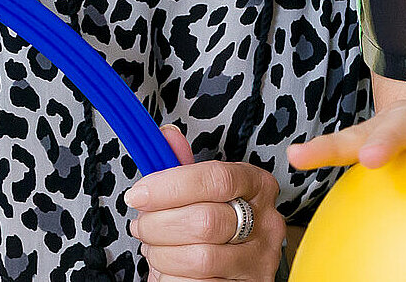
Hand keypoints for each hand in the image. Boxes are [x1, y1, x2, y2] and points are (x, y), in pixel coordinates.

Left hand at [127, 125, 283, 281]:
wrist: (231, 272)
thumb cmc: (214, 228)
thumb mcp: (203, 195)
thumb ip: (185, 170)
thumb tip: (166, 137)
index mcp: (257, 187)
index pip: (217, 179)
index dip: (170, 186)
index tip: (139, 194)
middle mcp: (266, 223)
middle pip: (204, 221)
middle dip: (158, 226)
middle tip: (142, 226)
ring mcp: (258, 260)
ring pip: (198, 258)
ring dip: (162, 255)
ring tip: (155, 249)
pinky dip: (169, 277)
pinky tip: (169, 269)